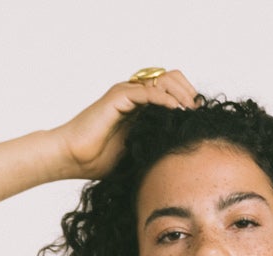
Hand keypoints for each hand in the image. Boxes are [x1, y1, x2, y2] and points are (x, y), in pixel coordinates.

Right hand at [53, 70, 201, 179]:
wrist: (73, 158)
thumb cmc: (98, 160)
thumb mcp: (136, 153)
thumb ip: (153, 145)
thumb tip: (178, 155)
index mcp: (139, 106)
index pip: (170, 89)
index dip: (187, 98)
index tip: (199, 117)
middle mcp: (133, 94)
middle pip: (171, 78)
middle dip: (188, 92)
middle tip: (198, 112)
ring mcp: (126, 93)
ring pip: (163, 80)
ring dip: (181, 93)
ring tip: (191, 111)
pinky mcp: (119, 96)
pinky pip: (149, 91)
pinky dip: (166, 99)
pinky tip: (177, 111)